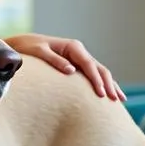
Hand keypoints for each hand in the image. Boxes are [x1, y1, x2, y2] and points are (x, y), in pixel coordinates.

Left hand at [6, 33, 126, 100]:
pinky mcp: (77, 66)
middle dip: (109, 84)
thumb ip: (55, 61)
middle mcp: (79, 52)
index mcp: (73, 47)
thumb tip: (71, 71)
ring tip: (121, 100)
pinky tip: (110, 94)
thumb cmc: (30, 48)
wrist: (23, 45)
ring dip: (111, 85)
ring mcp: (79, 59)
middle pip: (99, 68)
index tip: (101, 93)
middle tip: (115, 100)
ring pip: (100, 72)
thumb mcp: (39, 52)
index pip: (89, 64)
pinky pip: (93, 76)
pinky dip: (102, 84)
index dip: (96, 79)